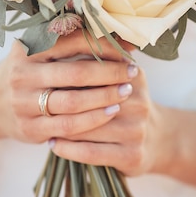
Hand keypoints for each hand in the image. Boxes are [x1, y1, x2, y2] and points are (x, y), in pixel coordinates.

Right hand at [0, 31, 138, 144]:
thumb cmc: (27, 70)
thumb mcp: (38, 48)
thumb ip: (71, 37)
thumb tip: (118, 29)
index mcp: (28, 48)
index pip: (74, 42)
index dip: (104, 45)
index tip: (128, 49)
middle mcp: (23, 75)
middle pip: (77, 73)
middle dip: (110, 73)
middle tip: (133, 72)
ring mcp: (24, 104)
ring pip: (74, 102)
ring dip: (105, 97)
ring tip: (126, 92)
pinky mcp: (30, 128)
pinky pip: (68, 127)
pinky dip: (94, 120)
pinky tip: (111, 112)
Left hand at [47, 62, 172, 176]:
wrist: (160, 139)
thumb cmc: (127, 103)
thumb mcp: (121, 77)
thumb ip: (96, 60)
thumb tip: (59, 40)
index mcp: (133, 76)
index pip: (93, 71)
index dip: (66, 73)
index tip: (42, 73)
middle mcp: (137, 102)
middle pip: (89, 99)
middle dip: (61, 99)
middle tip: (35, 99)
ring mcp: (136, 130)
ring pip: (87, 128)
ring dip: (60, 126)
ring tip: (40, 122)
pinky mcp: (132, 156)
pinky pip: (91, 153)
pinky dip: (68, 150)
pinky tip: (53, 145)